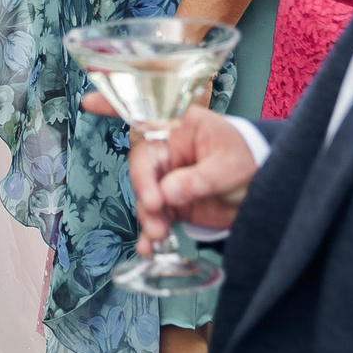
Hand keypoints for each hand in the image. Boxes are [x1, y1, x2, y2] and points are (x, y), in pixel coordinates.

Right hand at [80, 96, 258, 250]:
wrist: (264, 192)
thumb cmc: (247, 163)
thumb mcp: (229, 167)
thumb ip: (199, 178)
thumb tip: (169, 192)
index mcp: (180, 127)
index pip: (145, 114)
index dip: (114, 106)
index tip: (88, 103)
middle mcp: (167, 150)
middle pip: (142, 166)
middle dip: (144, 189)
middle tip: (154, 208)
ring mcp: (166, 178)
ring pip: (146, 196)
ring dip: (148, 216)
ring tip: (159, 235)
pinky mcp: (170, 203)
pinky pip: (154, 217)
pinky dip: (150, 234)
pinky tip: (149, 249)